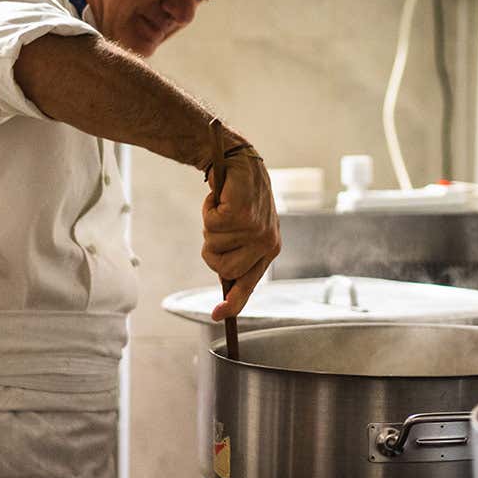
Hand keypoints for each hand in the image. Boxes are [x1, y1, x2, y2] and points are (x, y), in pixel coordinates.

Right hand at [201, 151, 280, 320]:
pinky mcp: (242, 216)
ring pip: (213, 248)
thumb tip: (226, 289)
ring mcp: (256, 231)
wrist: (240, 162)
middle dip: (211, 251)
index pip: (249, 284)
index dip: (233, 302)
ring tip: (223, 209)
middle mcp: (267, 243)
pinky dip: (208, 210)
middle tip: (217, 228)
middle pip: (223, 270)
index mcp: (269, 250)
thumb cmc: (239, 198)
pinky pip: (210, 226)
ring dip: (210, 228)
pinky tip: (221, 198)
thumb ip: (237, 255)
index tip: (217, 315)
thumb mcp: (243, 230)